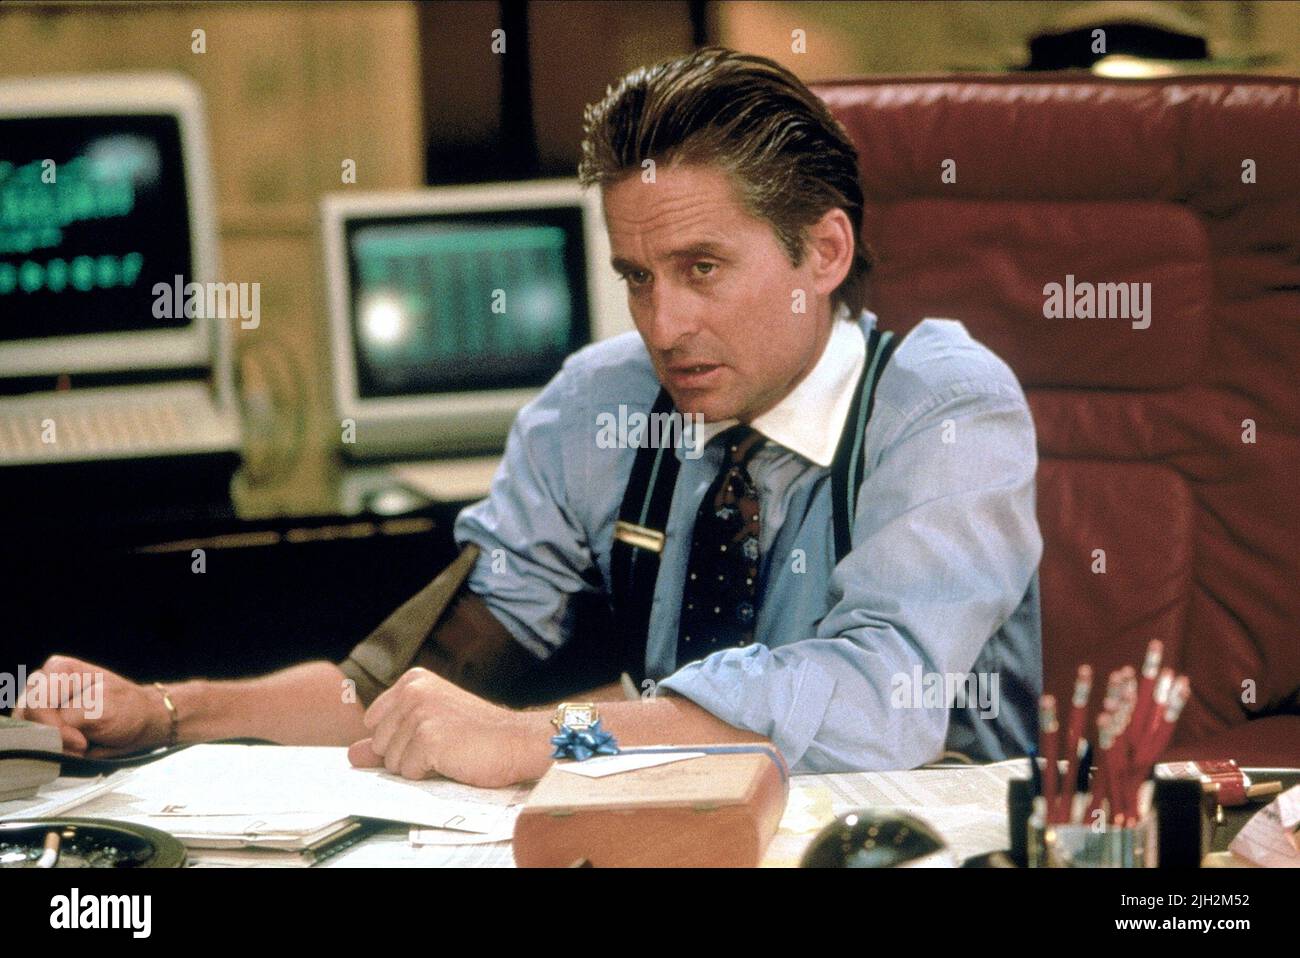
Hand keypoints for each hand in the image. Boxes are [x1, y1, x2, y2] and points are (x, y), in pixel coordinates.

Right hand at [12, 655, 168, 756]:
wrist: (139, 721)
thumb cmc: (126, 708)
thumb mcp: (102, 708)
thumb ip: (70, 717)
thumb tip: (49, 735)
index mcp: (60, 670)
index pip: (38, 704)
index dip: (56, 729)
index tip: (82, 741)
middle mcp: (44, 685)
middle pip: (26, 719)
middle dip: (52, 739)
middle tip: (82, 745)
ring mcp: (39, 706)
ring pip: (26, 733)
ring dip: (52, 747)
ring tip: (81, 746)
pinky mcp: (40, 726)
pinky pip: (31, 743)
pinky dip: (51, 752)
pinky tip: (73, 749)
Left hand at [347, 667, 525, 787]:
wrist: (517, 741)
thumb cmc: (477, 735)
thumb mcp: (428, 729)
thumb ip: (386, 740)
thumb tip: (352, 755)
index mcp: (412, 681)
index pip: (374, 722)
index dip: (399, 739)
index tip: (432, 733)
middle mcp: (412, 691)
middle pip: (380, 743)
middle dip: (406, 754)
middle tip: (445, 745)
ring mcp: (419, 714)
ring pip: (393, 762)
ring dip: (420, 766)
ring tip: (451, 751)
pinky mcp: (428, 738)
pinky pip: (409, 773)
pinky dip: (430, 775)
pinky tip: (454, 760)